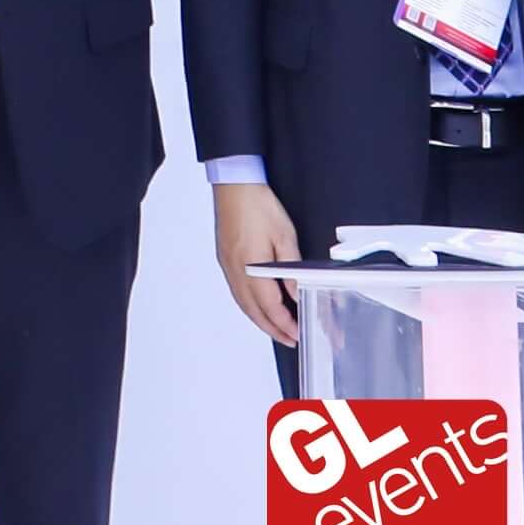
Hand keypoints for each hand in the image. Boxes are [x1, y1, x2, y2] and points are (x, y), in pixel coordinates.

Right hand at [214, 181, 300, 345]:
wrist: (234, 185)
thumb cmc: (258, 205)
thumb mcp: (285, 236)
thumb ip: (291, 270)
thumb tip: (297, 293)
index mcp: (251, 268)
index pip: (271, 307)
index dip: (286, 324)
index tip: (298, 333)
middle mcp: (236, 272)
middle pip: (254, 312)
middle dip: (273, 329)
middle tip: (289, 340)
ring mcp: (228, 266)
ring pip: (244, 304)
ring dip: (261, 320)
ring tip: (277, 328)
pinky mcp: (225, 259)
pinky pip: (238, 292)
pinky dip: (250, 305)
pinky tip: (259, 305)